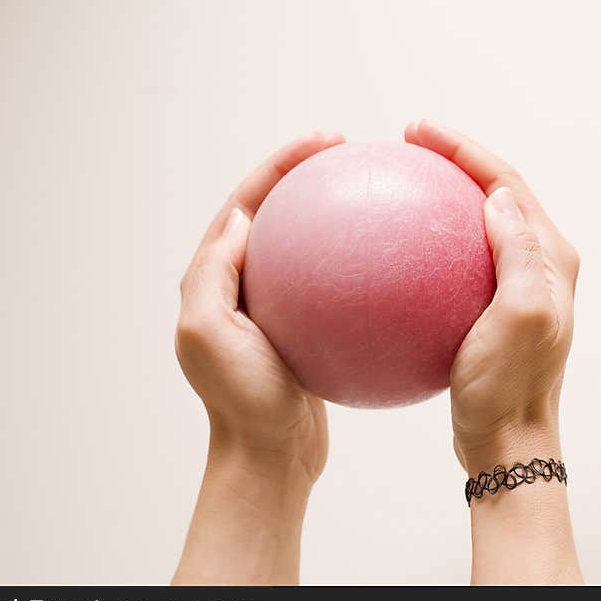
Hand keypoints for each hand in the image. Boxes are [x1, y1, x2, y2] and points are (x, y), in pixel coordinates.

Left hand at [172, 131, 343, 584]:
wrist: (267, 457)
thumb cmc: (239, 402)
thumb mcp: (208, 332)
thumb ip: (213, 271)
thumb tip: (242, 217)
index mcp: (212, 279)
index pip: (246, 204)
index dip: (278, 165)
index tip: (322, 142)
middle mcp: (238, 287)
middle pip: (275, 213)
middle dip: (305, 175)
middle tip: (345, 151)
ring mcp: (273, 310)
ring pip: (304, 247)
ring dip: (331, 216)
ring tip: (371, 192)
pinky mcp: (302, 332)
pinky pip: (330, 288)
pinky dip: (356, 269)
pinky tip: (392, 265)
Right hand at [405, 120, 581, 583]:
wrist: (507, 444)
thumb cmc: (510, 387)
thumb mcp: (521, 317)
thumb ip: (518, 253)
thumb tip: (496, 197)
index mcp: (551, 258)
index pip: (508, 183)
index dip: (466, 149)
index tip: (419, 130)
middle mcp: (539, 265)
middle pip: (495, 193)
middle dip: (455, 159)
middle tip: (410, 141)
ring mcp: (515, 288)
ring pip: (476, 223)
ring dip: (444, 194)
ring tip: (401, 179)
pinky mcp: (491, 311)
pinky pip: (457, 261)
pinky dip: (429, 244)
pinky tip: (392, 253)